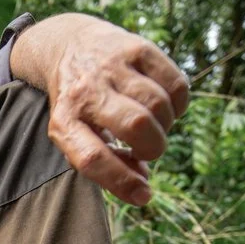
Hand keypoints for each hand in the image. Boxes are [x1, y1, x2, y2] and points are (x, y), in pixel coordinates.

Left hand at [43, 20, 189, 205]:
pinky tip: (166, 105)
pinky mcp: (137, 48)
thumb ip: (105, 163)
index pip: (92, 158)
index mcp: (65, 121)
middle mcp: (85, 92)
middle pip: (135, 125)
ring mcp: (112, 66)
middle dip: (153, 147)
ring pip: (159, 104)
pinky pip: (176, 84)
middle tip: (148, 148)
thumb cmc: (80, 106)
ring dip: (166, 126)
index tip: (144, 197)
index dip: (121, 182)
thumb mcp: (77, 135)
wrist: (71, 46)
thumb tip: (142, 187)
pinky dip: (179, 104)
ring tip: (154, 125)